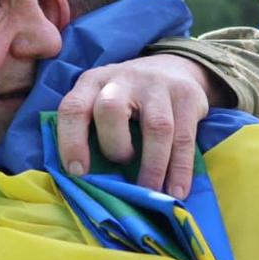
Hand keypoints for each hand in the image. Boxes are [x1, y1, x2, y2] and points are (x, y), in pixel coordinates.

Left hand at [56, 55, 220, 197]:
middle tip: (121, 167)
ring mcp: (157, 85)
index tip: (78, 172)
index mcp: (92, 83)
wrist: (172, 66)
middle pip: (110, 109)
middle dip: (114, 147)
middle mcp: (122, 79)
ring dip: (153, 166)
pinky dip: (180, 168)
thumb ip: (92, 131)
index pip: (73, 108)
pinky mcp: (187, 95)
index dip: (71, 141)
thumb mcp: (101, 102)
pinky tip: (177, 190)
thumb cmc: (127, 100)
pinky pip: (184, 137)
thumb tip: (89, 184)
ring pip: (156, 127)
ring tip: (151, 193)